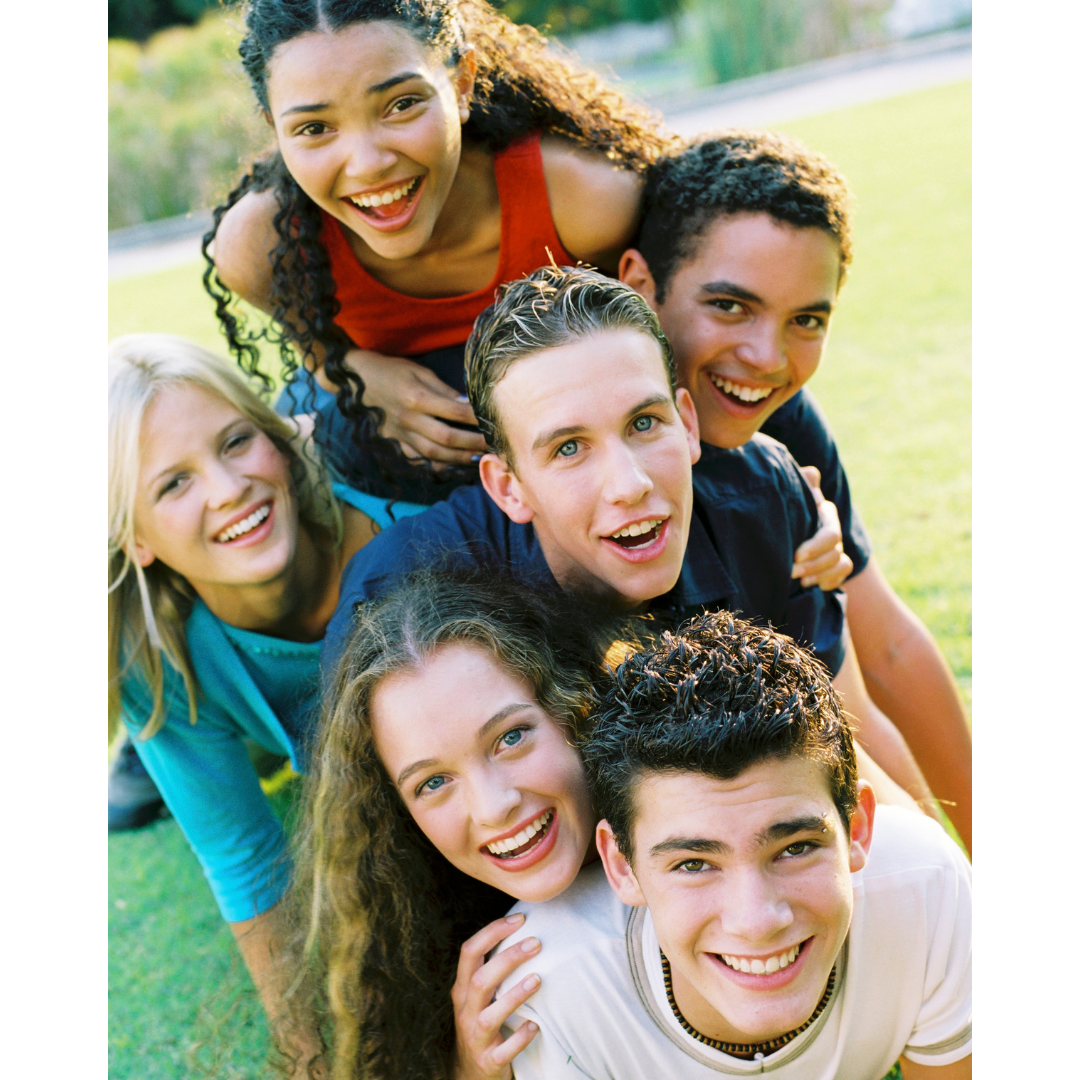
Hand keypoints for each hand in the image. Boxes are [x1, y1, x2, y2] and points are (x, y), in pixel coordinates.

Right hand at [344, 348, 487, 465]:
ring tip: (478, 458)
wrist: (356, 380)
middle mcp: (409, 420)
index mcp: (417, 397)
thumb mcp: (419, 371)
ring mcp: (400, 434)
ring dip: (459, 459)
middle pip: (448, 439)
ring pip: (434, 454)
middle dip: (474, 444)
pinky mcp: (394, 443)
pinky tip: (453, 464)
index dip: (478, 419)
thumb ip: (444, 390)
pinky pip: (418, 460)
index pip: (457, 412)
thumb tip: (468, 406)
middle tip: (493, 445)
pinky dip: (437, 465)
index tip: (493, 421)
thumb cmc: (391, 371)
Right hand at [452, 913, 541, 1079]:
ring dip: (514, 995)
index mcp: (462, 989)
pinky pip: (504, 1051)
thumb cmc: (481, 1022)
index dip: (492, 932)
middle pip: (480, 979)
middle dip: (508, 958)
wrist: (470, 1073)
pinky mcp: (488, 1061)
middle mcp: (465, 1011)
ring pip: (489, 1015)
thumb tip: (523, 930)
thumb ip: (491, 969)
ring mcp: (475, 1037)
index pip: (469, 952)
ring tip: (537, 979)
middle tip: (536, 943)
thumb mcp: (477, 996)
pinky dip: (519, 1038)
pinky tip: (535, 1026)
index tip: (519, 918)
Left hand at [792, 465, 853, 590]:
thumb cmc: (784, 506)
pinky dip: (830, 582)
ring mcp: (836, 547)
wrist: (782, 526)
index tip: (795, 555)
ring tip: (801, 580)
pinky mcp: (834, 564)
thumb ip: (800, 484)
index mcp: (825, 513)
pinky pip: (843, 574)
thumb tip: (810, 473)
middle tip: (791, 571)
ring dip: (820, 575)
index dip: (815, 547)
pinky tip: (814, 586)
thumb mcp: (790, 494)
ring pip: (841, 564)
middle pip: (835, 553)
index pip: (830, 534)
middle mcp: (833, 531)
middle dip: (813, 564)